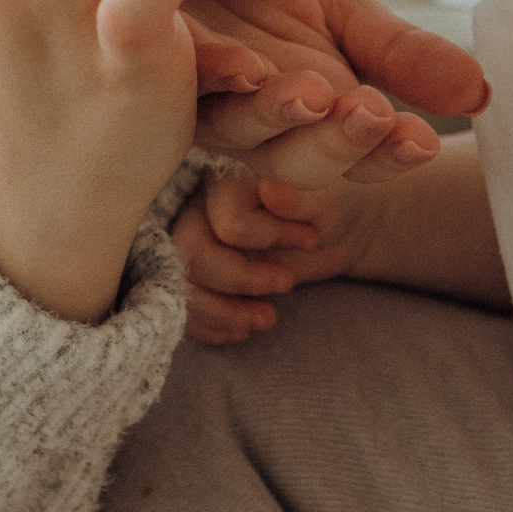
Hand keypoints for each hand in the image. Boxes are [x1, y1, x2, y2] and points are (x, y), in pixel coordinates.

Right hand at [176, 170, 387, 342]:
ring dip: (222, 311)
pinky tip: (241, 331)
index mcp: (229, 180)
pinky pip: (183, 304)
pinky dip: (210, 325)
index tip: (310, 239)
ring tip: (268, 319)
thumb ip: (299, 198)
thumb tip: (272, 192)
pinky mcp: (198, 273)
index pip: (228, 221)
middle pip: (192, 252)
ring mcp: (195, 242)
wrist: (329, 232)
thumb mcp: (325, 201)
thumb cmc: (330, 208)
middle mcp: (201, 207)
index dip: (268, 239)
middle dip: (240, 280)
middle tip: (287, 284)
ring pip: (182, 281)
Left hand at [183, 0, 488, 189]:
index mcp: (317, 128)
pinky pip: (189, 76)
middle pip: (300, 162)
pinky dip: (217, 71)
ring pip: (242, 127)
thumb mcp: (352, 22)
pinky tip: (244, 65)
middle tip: (374, 114)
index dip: (389, 155)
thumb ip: (406, 58)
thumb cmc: (274, 0)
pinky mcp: (164, 58)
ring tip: (313, 94)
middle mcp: (260, 130)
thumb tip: (482, 93)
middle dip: (340, 141)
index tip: (421, 141)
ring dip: (278, 114)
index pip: (361, 158)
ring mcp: (208, 101)